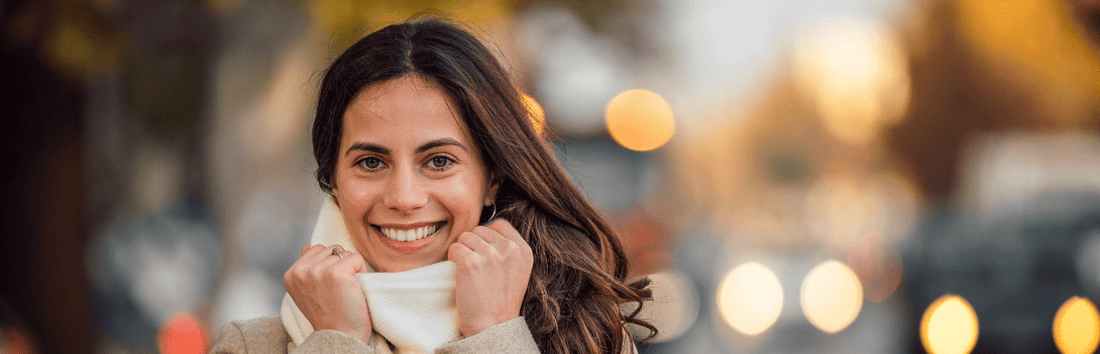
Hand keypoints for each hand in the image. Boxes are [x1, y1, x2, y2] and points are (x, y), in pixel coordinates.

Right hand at [283, 244, 372, 342]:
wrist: (340, 335)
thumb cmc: (329, 314)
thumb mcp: (308, 290)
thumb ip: (307, 267)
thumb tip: (307, 247)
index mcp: (291, 274)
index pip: (316, 249)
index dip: (329, 264)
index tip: (329, 286)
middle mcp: (300, 271)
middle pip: (331, 249)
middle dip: (340, 263)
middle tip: (339, 288)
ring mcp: (317, 271)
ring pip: (344, 252)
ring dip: (351, 268)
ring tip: (346, 288)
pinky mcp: (336, 272)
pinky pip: (356, 258)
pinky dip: (361, 271)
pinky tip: (355, 287)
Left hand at [447, 219, 533, 336]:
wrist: (492, 326)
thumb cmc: (501, 301)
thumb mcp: (519, 271)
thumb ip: (509, 249)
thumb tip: (487, 229)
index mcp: (523, 250)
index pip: (500, 224)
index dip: (488, 236)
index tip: (486, 254)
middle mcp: (509, 249)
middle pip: (480, 229)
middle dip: (474, 245)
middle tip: (477, 267)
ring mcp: (490, 255)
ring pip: (465, 237)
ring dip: (463, 252)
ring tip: (470, 272)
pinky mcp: (470, 262)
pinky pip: (454, 248)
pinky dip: (452, 259)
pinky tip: (461, 274)